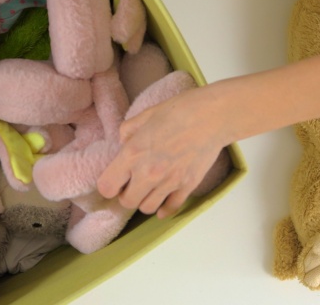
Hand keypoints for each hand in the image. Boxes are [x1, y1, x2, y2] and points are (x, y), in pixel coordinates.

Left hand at [98, 87, 229, 218]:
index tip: (116, 179)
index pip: (106, 187)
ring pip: (147, 208)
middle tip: (132, 184)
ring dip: (145, 201)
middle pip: (127, 202)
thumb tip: (123, 145)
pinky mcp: (187, 186)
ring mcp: (169, 182)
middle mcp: (148, 173)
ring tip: (149, 189)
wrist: (212, 117)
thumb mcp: (144, 115)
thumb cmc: (178, 111)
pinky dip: (164, 208)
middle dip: (126, 195)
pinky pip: (170, 208)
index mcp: (132, 153)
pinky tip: (163, 201)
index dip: (109, 184)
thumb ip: (127, 132)